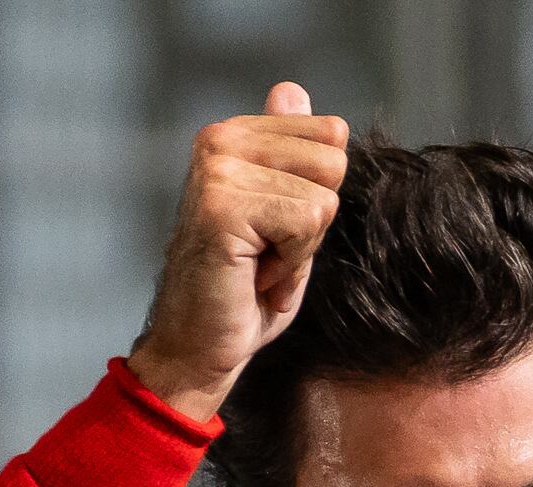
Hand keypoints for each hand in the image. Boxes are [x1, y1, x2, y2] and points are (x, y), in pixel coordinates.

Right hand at [126, 82, 350, 422]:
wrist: (198, 351)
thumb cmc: (242, 294)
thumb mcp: (282, 219)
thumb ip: (291, 158)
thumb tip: (291, 90)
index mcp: (235, 135)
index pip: (332, 135)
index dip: (318, 198)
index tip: (275, 233)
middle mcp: (220, 140)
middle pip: (334, 161)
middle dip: (313, 222)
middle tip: (266, 253)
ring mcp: (219, 169)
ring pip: (323, 197)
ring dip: (301, 248)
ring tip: (257, 265)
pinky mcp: (223, 204)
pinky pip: (307, 222)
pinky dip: (290, 265)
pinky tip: (252, 276)